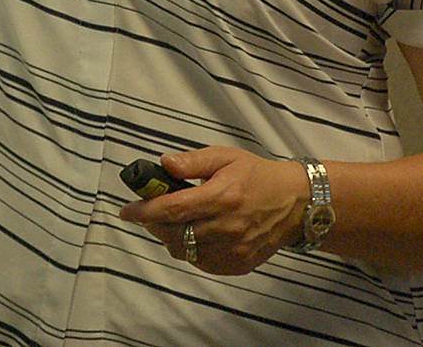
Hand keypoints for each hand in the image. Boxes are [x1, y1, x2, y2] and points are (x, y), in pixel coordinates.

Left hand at [118, 148, 307, 275]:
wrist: (295, 204)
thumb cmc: (257, 176)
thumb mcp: (226, 157)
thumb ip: (193, 162)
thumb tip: (163, 164)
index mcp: (223, 197)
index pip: (173, 209)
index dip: (145, 211)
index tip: (127, 211)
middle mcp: (228, 227)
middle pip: (174, 234)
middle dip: (155, 223)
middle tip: (151, 211)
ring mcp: (234, 250)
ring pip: (184, 252)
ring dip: (171, 237)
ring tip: (175, 221)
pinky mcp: (239, 265)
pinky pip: (201, 262)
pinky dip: (190, 250)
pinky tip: (196, 234)